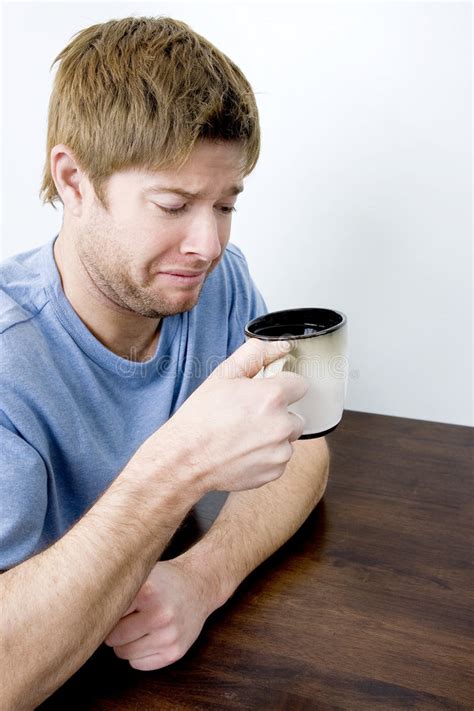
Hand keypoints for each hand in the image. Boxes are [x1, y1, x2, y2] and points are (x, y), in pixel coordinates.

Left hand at [104, 558, 213, 670]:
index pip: (108, 615)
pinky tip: (149, 636)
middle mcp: (160, 614)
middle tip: (126, 617)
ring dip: (125, 643)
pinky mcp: (175, 652)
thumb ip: (119, 587)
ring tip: (137, 626)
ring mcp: (169, 635)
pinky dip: (138, 654)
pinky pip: (138, 664)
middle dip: (114, 630)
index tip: (108, 607)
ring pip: (124, 653)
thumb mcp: (143, 573)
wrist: (199, 585)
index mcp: (148, 591)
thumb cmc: (164, 580)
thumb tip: (84, 607)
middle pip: (113, 638)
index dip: (106, 612)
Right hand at [137, 338, 308, 493]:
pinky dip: (267, 456)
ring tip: (244, 435)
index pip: (300, 384)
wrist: (185, 458)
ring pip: (287, 438)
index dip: (282, 386)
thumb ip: (255, 355)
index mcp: (272, 397)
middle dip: (278, 414)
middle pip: (296, 414)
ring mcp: (280, 451)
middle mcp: (281, 425)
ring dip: (273, 436)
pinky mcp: (275, 471)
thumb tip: (279, 347)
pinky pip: (280, 459)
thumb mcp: (223, 375)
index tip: (268, 392)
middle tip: (250, 416)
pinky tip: (244, 451)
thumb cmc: (201, 417)